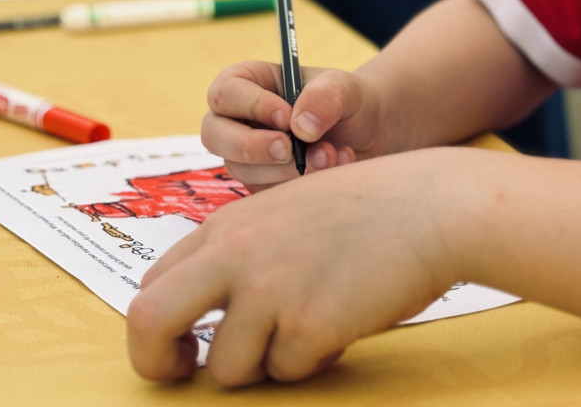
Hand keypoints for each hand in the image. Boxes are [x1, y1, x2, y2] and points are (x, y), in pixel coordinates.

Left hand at [126, 149, 462, 385]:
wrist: (432, 206)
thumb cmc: (372, 207)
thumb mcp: (292, 209)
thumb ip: (246, 250)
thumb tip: (211, 313)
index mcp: (230, 223)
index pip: (154, 282)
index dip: (158, 325)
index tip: (182, 346)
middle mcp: (237, 253)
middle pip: (149, 321)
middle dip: (157, 362)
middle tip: (186, 374)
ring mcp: (270, 289)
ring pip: (226, 367)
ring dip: (265, 363)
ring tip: (310, 326)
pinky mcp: (308, 324)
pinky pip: (289, 371)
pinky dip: (314, 358)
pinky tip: (344, 320)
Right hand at [201, 61, 384, 191]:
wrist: (366, 133)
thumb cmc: (346, 100)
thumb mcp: (343, 87)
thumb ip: (325, 96)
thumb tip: (300, 126)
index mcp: (249, 83)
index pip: (226, 92)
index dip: (251, 105)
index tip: (286, 117)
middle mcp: (239, 120)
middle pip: (215, 135)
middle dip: (252, 147)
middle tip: (290, 150)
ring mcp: (246, 156)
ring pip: (241, 170)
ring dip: (287, 169)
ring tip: (330, 154)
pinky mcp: (261, 185)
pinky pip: (266, 194)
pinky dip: (301, 186)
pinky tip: (333, 166)